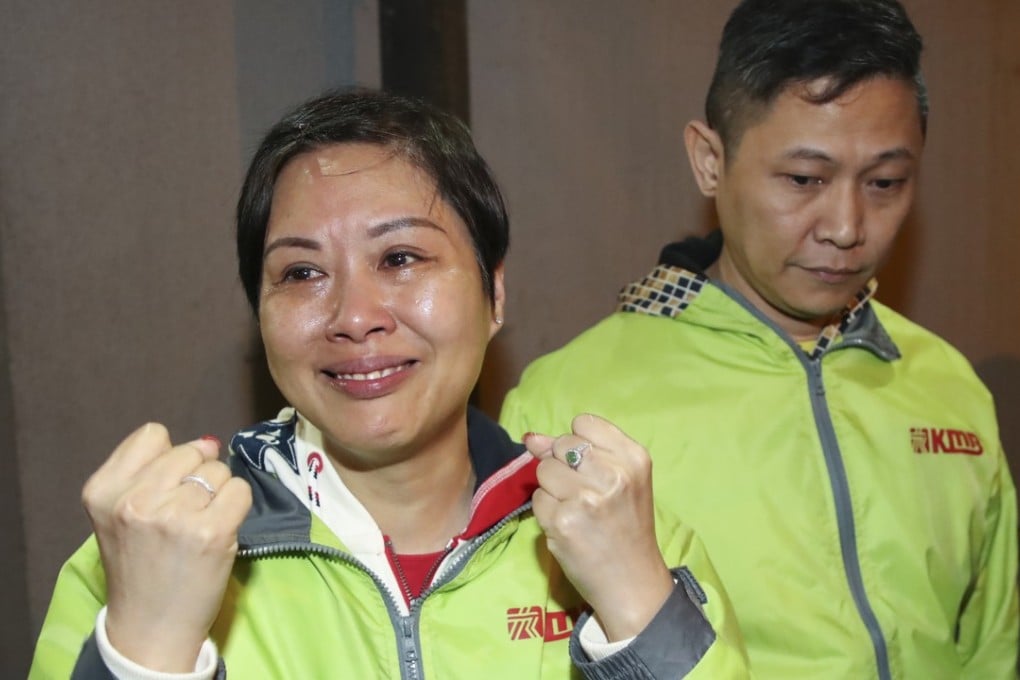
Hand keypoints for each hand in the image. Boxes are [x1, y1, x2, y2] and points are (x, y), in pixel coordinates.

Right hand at [81, 423, 251, 670]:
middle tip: (186, 513)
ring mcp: (173, 516)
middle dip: (198, 475)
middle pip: (191, 451)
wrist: (150, 625)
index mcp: (103, 491)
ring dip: (218, 494)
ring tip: (199, 526)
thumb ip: (152, 471)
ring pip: (218, 471)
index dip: (170, 457)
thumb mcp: (119, 514)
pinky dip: (238, 507)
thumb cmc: (140, 565)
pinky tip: (220, 531)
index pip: (153, 435)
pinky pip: (240, 491)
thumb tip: (209, 441)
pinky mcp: (210, 532)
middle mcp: (134, 500)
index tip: (167, 487)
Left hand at [526, 414, 672, 641]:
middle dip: (564, 467)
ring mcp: (585, 498)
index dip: (578, 445)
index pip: (583, 423)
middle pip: (561, 446)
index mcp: (633, 458)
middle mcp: (612, 474)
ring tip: (576, 510)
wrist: (632, 581)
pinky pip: (537, 499)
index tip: (591, 468)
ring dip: (552, 490)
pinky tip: (567, 527)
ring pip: (544, 471)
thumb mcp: (619, 481)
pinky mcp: (562, 521)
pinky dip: (547, 512)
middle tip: (585, 495)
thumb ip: (577, 452)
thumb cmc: (626, 526)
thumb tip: (531, 437)